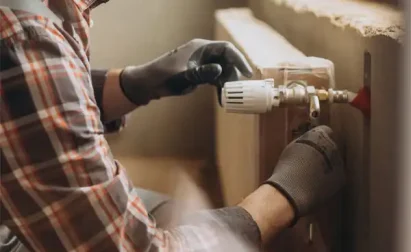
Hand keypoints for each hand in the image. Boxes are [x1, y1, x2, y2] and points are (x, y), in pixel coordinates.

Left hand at [120, 39, 252, 104]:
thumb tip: (221, 69)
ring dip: (226, 83)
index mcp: (200, 47)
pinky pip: (214, 77)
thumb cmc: (163, 77)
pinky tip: (221, 98)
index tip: (247, 73)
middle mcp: (202, 53)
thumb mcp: (184, 76)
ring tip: (227, 97)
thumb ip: (202, 73)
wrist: (148, 84)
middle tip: (236, 90)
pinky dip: (219, 87)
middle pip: (226, 60)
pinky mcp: (198, 72)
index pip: (226, 49)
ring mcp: (201, 63)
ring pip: (222, 70)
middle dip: (233, 75)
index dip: (239, 60)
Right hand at [264, 125, 344, 221]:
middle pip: (331, 146)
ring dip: (328, 165)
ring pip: (335, 160)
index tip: (314, 144)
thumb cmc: (287, 168)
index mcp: (319, 135)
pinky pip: (337, 175)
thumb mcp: (293, 147)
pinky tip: (317, 183)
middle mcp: (332, 146)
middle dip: (324, 152)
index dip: (319, 138)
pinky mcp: (342, 177)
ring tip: (312, 174)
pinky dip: (330, 178)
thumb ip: (305, 141)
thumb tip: (310, 140)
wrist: (292, 190)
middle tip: (311, 161)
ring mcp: (339, 162)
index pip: (325, 130)